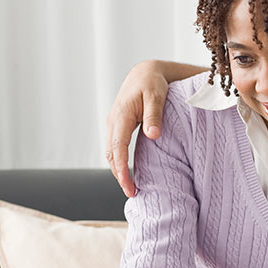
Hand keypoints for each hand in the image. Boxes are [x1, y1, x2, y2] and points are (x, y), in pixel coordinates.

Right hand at [105, 61, 168, 197]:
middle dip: (119, 175)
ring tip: (132, 188)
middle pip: (110, 155)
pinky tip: (129, 173)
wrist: (145, 73)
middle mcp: (113, 121)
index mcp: (122, 116)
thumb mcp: (157, 96)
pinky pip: (115, 148)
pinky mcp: (118, 127)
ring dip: (118, 171)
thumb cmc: (153, 83)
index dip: (121, 169)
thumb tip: (153, 135)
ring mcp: (114, 125)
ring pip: (110, 153)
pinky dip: (119, 162)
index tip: (128, 186)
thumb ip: (155, 115)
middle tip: (133, 194)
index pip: (118, 148)